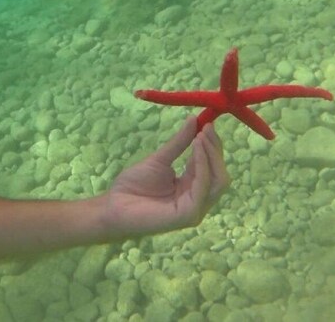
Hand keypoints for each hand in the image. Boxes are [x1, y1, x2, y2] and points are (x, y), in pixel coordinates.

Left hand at [104, 117, 229, 237]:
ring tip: (200, 136)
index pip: (213, 166)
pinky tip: (196, 149)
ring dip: (211, 156)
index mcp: (193, 188)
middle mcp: (198, 200)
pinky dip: (203, 167)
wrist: (114, 204)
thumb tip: (194, 120)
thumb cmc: (134, 185)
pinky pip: (203, 189)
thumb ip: (179, 143)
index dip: (212, 145)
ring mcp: (195, 210)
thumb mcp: (159, 159)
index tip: (208, 123)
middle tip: (207, 127)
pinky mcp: (188, 215)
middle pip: (220, 175)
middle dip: (215, 149)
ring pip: (217, 182)